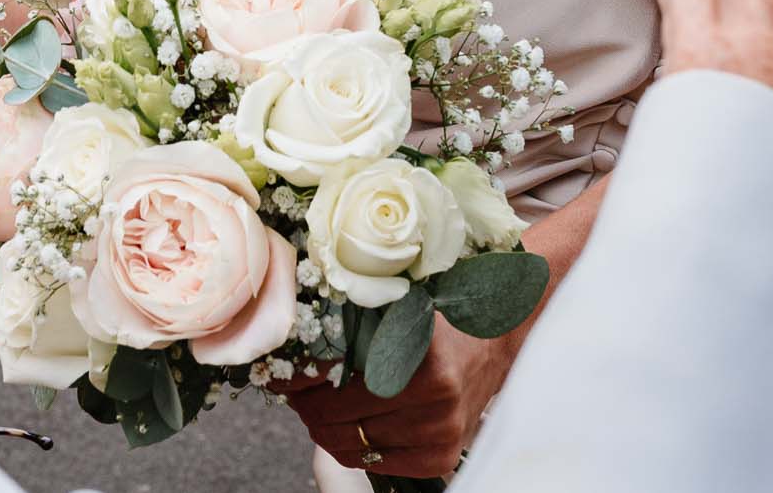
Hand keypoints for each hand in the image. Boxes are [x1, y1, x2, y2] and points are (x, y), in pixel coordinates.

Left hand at [282, 322, 514, 478]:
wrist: (494, 347)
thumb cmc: (438, 323)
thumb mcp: (398, 309)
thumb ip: (354, 322)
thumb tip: (292, 342)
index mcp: (418, 354)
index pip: (334, 377)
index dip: (297, 379)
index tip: (278, 375)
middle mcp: (433, 397)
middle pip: (338, 417)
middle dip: (306, 406)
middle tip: (294, 394)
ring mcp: (440, 431)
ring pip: (352, 444)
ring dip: (324, 428)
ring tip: (315, 409)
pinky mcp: (441, 457)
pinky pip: (375, 462)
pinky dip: (352, 448)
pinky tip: (345, 429)